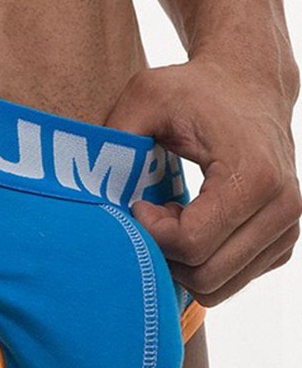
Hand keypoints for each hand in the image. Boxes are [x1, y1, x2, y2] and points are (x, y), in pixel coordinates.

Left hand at [105, 56, 300, 306]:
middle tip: (153, 211)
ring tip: (173, 215)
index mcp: (253, 176)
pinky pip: (231, 281)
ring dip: (182, 260)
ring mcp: (287, 228)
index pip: (191, 244)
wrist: (248, 82)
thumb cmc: (193, 90)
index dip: (151, 232)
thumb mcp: (144, 98)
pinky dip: (202, 262)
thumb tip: (86, 186)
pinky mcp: (282, 240)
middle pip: (205, 273)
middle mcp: (283, 207)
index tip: (139, 202)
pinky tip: (194, 223)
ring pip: (218, 285)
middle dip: (165, 252)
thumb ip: (114, 138)